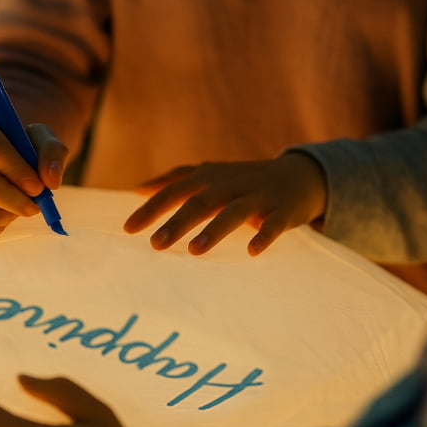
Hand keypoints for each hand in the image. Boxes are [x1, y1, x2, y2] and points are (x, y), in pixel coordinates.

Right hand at [0, 112, 66, 235]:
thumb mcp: (39, 139)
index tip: (39, 187)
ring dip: (7, 215)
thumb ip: (52, 152)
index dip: (19, 172)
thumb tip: (50, 180)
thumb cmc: (18, 147)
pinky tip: (3, 214)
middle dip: (15, 200)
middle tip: (35, 207)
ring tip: (20, 207)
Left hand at [123, 152, 327, 255]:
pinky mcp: (284, 210)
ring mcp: (258, 196)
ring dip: (214, 230)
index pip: (174, 190)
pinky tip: (252, 251)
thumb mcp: (209, 174)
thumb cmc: (243, 180)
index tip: (128, 229)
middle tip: (155, 245)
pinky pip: (274, 223)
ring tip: (194, 251)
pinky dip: (264, 235)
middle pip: (200, 202)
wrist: (299, 176)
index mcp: (209, 177)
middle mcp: (230, 184)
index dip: (151, 208)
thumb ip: (175, 180)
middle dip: (177, 222)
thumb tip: (137, 189)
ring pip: (233, 212)